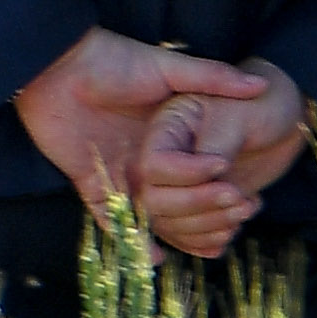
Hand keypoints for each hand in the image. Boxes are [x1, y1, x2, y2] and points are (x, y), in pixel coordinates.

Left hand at [12, 26, 271, 226]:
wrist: (57, 66)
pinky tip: (155, 256)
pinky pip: (110, 217)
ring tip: (202, 248)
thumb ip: (212, 77)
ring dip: (171, 230)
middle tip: (230, 222)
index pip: (198, 167)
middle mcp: (144, 155)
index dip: (221, 183)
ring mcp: (117, 169)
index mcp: (165, 133)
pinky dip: (129, 237)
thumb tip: (259, 85)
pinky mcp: (89, 180)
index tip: (245, 196)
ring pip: (148, 210)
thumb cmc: (114, 61)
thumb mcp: (169, 68)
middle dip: (202, 211)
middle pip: (175, 194)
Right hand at [126, 61, 309, 261]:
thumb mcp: (241, 115)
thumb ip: (217, 144)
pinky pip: (185, 237)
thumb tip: (210, 175)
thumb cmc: (262, 105)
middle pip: (155, 201)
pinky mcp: (194, 207)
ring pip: (170, 224)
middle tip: (238, 195)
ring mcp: (177, 187)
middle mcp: (163, 161)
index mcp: (166, 129)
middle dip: (199, 205)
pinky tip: (234, 229)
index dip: (186, 175)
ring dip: (211, 225)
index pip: (153, 166)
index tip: (224, 165)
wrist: (282, 120)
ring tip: (248, 206)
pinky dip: (209, 241)